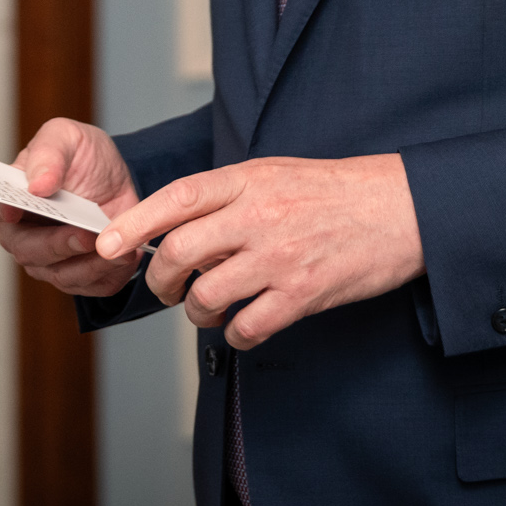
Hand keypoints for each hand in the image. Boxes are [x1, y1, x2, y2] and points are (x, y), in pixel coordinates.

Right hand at [0, 117, 141, 297]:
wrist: (117, 181)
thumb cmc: (83, 157)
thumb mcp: (68, 137)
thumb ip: (49, 153)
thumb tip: (36, 185)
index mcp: (12, 196)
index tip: (12, 210)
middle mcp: (23, 233)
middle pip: (26, 249)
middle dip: (57, 245)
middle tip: (85, 234)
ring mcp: (48, 260)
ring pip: (59, 274)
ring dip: (88, 264)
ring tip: (113, 247)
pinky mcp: (79, 276)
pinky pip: (90, 285)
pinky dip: (109, 273)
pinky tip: (126, 256)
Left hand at [97, 153, 422, 348]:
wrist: (400, 208)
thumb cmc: (333, 191)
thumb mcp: (273, 171)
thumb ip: (225, 194)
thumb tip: (174, 224)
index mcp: (247, 179)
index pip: (175, 198)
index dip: (133, 224)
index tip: (105, 244)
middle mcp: (258, 216)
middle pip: (179, 253)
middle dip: (159, 278)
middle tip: (165, 287)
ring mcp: (280, 257)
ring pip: (206, 296)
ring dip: (196, 311)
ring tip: (207, 308)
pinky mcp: (303, 294)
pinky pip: (247, 327)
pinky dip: (235, 334)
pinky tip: (243, 324)